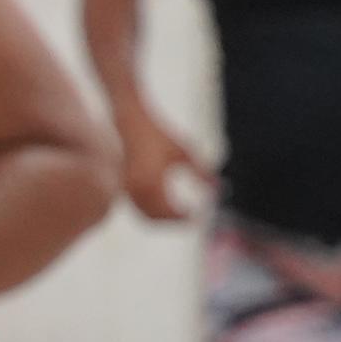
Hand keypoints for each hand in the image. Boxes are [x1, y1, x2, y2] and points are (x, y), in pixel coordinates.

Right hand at [119, 106, 211, 222]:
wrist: (127, 120)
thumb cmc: (157, 134)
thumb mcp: (183, 150)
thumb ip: (201, 170)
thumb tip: (219, 189)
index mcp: (152, 180)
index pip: (170, 211)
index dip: (185, 217)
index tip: (198, 215)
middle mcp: (136, 188)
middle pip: (156, 218)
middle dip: (174, 221)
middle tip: (190, 218)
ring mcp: (126, 188)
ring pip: (145, 216)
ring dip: (163, 219)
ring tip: (180, 213)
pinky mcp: (121, 186)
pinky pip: (137, 208)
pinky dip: (151, 212)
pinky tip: (166, 205)